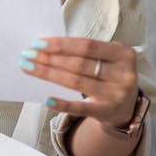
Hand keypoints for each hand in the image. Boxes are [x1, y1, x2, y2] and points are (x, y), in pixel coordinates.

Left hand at [19, 37, 139, 127]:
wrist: (127, 108)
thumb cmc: (111, 76)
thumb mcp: (108, 59)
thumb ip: (86, 52)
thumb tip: (48, 46)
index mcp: (123, 54)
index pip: (87, 46)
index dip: (62, 44)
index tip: (39, 43)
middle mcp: (123, 74)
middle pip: (79, 64)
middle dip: (50, 58)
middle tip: (28, 55)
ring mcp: (117, 94)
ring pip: (76, 82)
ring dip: (49, 74)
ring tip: (29, 68)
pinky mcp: (107, 112)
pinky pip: (80, 108)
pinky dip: (62, 104)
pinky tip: (47, 99)